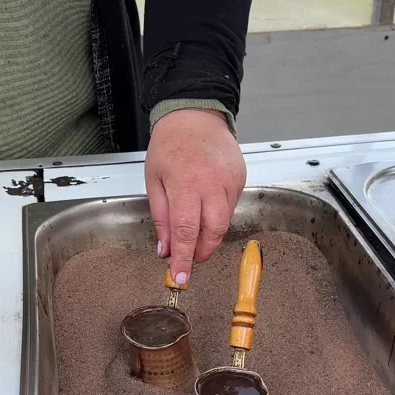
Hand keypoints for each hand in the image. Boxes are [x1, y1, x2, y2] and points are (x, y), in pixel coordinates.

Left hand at [145, 109, 245, 283]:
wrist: (195, 116)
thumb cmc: (170, 145)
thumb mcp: (154, 181)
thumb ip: (161, 218)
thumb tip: (165, 250)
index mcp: (185, 183)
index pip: (185, 231)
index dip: (183, 259)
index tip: (180, 278)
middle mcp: (212, 183)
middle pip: (213, 231)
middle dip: (201, 252)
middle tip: (189, 259)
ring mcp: (230, 181)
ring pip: (224, 222)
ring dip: (209, 235)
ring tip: (195, 231)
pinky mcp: (241, 179)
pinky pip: (230, 207)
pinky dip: (218, 215)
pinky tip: (207, 205)